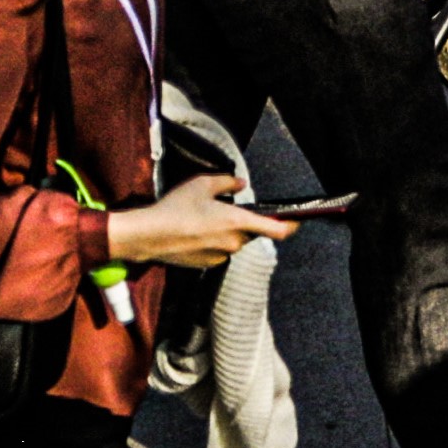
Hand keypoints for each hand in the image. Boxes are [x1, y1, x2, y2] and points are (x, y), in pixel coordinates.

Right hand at [104, 171, 299, 271]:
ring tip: (200, 219)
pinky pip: (218, 250)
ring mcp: (221, 256)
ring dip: (225, 231)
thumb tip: (241, 184)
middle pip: (249, 232)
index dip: (290, 225)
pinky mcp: (208, 264)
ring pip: (233, 241)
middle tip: (220, 208)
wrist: (150, 236)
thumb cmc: (177, 207)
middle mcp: (234, 242)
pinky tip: (192, 232)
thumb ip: (227, 182)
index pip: (277, 230)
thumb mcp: (202, 184)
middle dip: (241, 222)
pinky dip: (212, 241)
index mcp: (238, 222)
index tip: (297, 220)